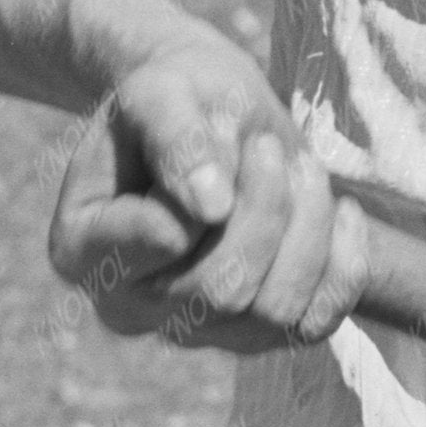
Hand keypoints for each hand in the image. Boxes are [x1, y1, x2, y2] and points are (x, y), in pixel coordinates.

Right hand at [48, 40, 352, 344]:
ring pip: (273, 312)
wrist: (215, 115)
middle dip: (266, 208)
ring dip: (308, 230)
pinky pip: (317, 325)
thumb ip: (174, 138)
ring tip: (303, 166)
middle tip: (269, 146)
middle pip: (221, 290)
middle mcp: (130, 307)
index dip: (208, 186)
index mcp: (80, 250)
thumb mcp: (160, 91)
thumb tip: (210, 206)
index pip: (162, 242)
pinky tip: (342, 209)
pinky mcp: (259, 335)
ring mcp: (196, 331)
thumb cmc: (177, 98)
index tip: (222, 130)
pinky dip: (345, 266)